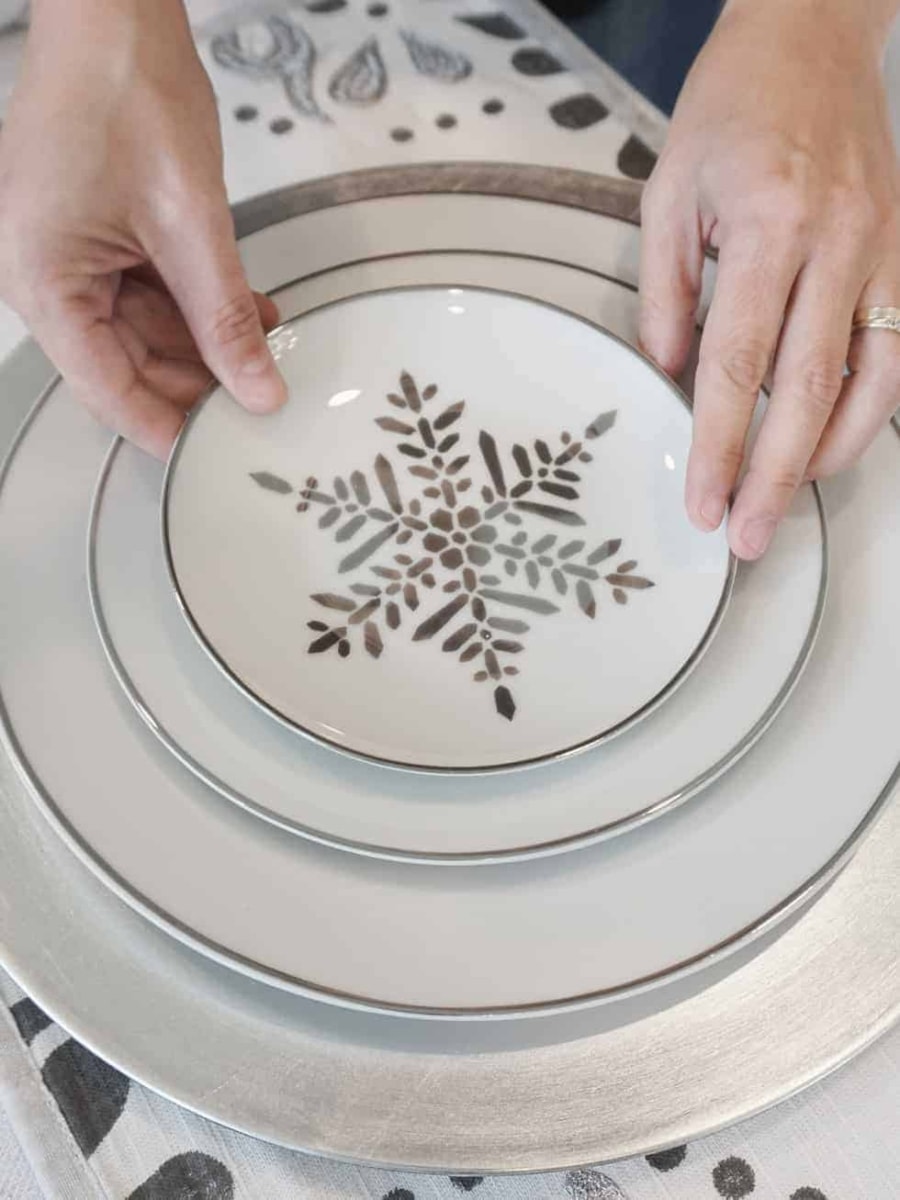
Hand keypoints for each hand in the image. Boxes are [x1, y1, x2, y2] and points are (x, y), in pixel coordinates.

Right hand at [0, 0, 285, 458]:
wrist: (112, 7)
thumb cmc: (124, 86)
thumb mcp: (192, 222)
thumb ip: (226, 315)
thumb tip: (257, 387)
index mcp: (44, 281)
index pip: (107, 389)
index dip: (167, 427)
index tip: (217, 457)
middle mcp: (46, 276)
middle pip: (128, 364)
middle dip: (199, 382)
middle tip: (262, 400)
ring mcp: (68, 254)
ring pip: (146, 331)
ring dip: (208, 342)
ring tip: (268, 347)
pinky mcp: (95, 234)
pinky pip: (149, 291)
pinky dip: (200, 303)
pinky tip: (251, 310)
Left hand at [639, 0, 899, 558]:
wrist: (814, 36)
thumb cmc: (735, 106)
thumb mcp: (669, 191)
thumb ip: (666, 291)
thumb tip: (668, 373)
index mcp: (766, 226)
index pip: (735, 364)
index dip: (716, 442)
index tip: (702, 499)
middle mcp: (837, 244)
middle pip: (805, 390)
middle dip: (772, 475)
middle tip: (745, 535)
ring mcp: (883, 252)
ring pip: (869, 382)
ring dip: (829, 455)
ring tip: (785, 500)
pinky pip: (898, 353)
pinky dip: (868, 409)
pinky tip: (833, 443)